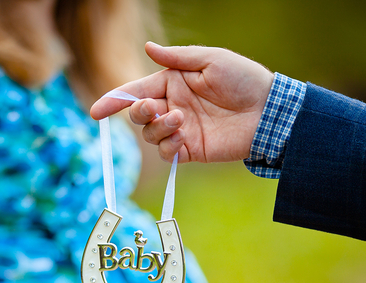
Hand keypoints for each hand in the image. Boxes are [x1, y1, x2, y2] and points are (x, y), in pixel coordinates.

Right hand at [90, 42, 273, 162]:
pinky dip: (167, 146)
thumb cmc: (244, 79)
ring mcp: (181, 129)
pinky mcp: (190, 149)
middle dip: (140, 112)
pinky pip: (165, 152)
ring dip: (158, 128)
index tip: (96, 112)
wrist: (269, 112)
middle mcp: (173, 106)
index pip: (136, 91)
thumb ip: (177, 58)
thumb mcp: (211, 60)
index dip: (114, 100)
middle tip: (159, 109)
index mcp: (173, 82)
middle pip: (139, 115)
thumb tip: (147, 48)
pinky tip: (182, 138)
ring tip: (181, 121)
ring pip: (149, 134)